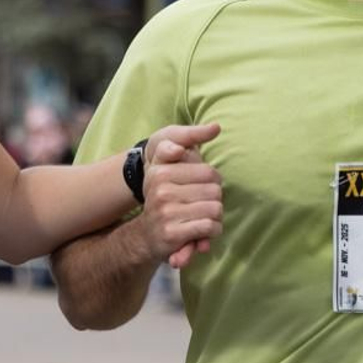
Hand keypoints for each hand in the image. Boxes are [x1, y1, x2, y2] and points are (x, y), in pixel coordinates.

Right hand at [141, 123, 221, 269]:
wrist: (145, 236)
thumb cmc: (167, 201)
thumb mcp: (172, 171)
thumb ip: (190, 143)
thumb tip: (216, 126)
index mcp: (160, 170)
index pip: (209, 172)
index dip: (215, 183)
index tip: (204, 189)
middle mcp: (160, 187)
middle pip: (215, 190)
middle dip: (216, 202)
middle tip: (205, 208)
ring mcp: (165, 210)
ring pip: (215, 209)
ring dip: (216, 219)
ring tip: (205, 221)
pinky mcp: (171, 232)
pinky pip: (209, 226)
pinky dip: (213, 232)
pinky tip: (204, 236)